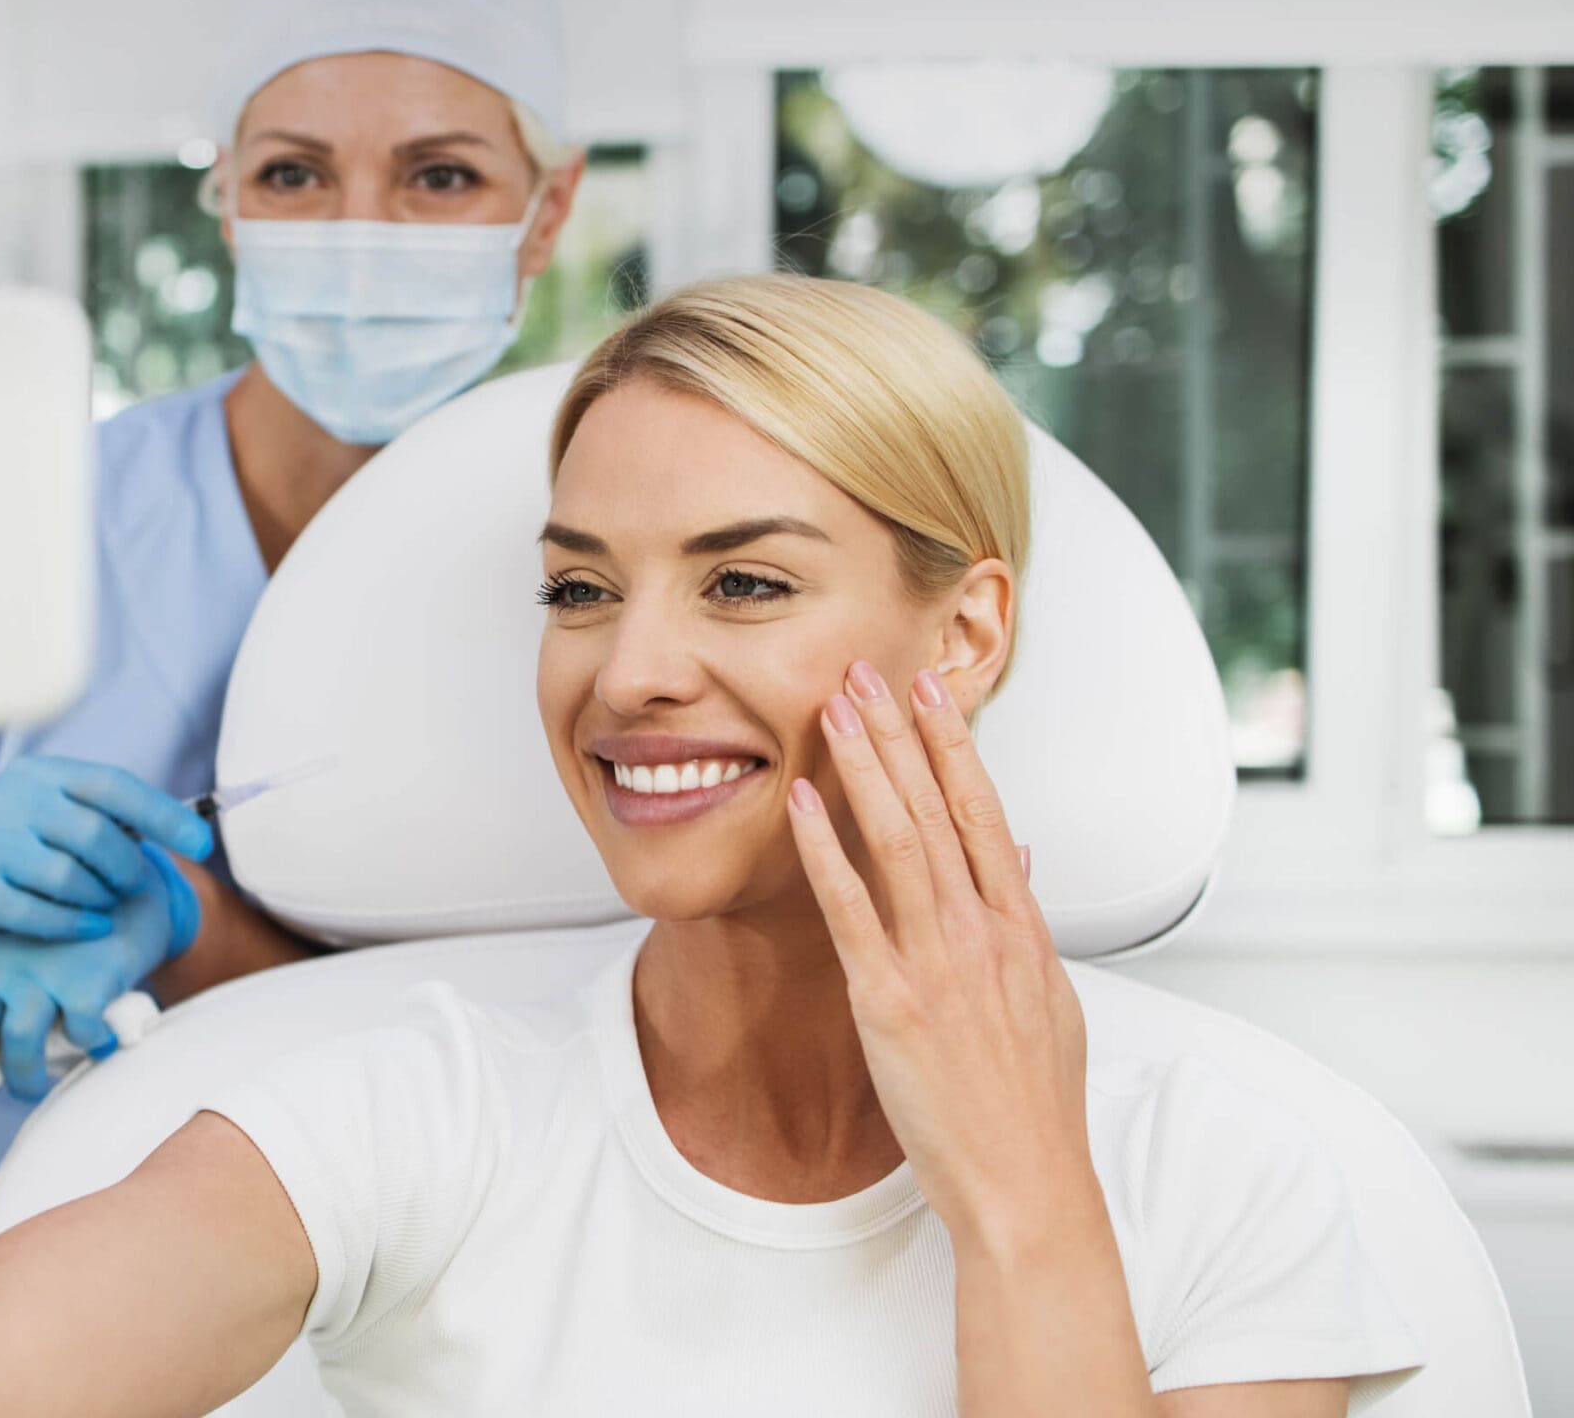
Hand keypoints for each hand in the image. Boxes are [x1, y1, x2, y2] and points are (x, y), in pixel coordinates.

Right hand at [0, 756, 213, 957]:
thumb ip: (114, 818)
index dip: (163, 814)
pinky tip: (92, 927)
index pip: (112, 785)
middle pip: (94, 834)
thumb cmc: (33, 844)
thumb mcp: (64, 817)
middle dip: (126, 867)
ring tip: (104, 903)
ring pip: (66, 876)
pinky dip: (73, 924)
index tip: (203, 844)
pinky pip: (36, 913)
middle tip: (131, 884)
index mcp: (43, 773)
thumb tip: (193, 830)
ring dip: (99, 898)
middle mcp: (11, 798)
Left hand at [0, 841, 200, 1165]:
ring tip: (40, 1083)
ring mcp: (39, 967)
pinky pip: (80, 1035)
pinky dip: (91, 1047)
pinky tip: (102, 1043)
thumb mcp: (17, 970)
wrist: (128, 882)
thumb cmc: (68, 943)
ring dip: (27, 1080)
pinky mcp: (84, 974)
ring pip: (18, 1047)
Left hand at [785, 660, 1089, 1257]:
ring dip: (863, 767)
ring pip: (898, 840)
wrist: (1029, 1185)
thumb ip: (1028, 930)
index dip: (955, 747)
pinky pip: (851, 909)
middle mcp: (984, 933)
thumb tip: (1022, 865)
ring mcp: (938, 963)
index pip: (987, 813)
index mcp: (1023, 931)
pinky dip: (824, 850)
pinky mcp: (891, 1001)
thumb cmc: (1034, 1108)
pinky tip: (800, 803)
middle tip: (867, 668)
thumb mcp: (1052, 1005)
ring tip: (832, 707)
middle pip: (940, 809)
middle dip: (900, 733)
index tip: (931, 691)